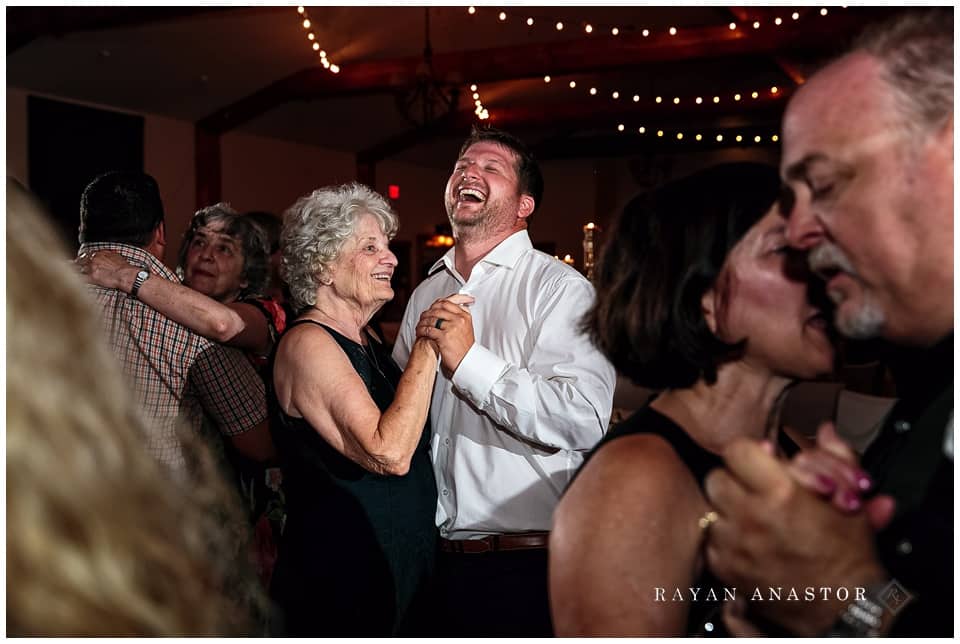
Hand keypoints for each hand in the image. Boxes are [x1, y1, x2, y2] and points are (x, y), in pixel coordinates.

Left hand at [77, 250, 135, 291]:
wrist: (126, 275)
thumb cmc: (124, 267)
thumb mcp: (116, 256)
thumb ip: (108, 255)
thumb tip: (106, 254)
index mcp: (99, 254)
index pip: (87, 254)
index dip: (84, 258)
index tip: (82, 260)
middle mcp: (94, 259)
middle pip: (80, 260)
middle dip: (76, 263)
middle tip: (72, 264)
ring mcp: (92, 268)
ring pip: (78, 268)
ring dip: (74, 269)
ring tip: (71, 271)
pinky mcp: (92, 277)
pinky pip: (81, 278)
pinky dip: (76, 278)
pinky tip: (73, 279)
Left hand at [415, 293, 474, 375]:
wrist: (467, 362)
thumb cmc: (465, 348)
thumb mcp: (467, 328)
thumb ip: (460, 317)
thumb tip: (452, 308)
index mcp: (465, 316)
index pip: (448, 303)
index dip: (436, 304)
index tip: (431, 308)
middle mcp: (459, 320)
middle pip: (438, 309)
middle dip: (427, 313)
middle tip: (423, 317)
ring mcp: (452, 327)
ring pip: (431, 318)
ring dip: (422, 322)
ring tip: (419, 326)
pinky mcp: (444, 336)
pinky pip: (428, 329)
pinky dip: (421, 330)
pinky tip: (420, 332)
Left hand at [703, 438, 889, 635]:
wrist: (844, 607)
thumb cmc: (849, 556)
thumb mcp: (850, 499)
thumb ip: (837, 458)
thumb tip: (826, 432)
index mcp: (781, 493)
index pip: (736, 451)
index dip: (749, 452)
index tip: (759, 460)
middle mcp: (752, 516)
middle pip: (717, 477)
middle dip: (735, 479)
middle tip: (755, 489)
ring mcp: (735, 544)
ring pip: (710, 508)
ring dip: (727, 509)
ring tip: (752, 516)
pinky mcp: (726, 569)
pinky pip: (710, 540)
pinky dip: (723, 538)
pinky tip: (746, 541)